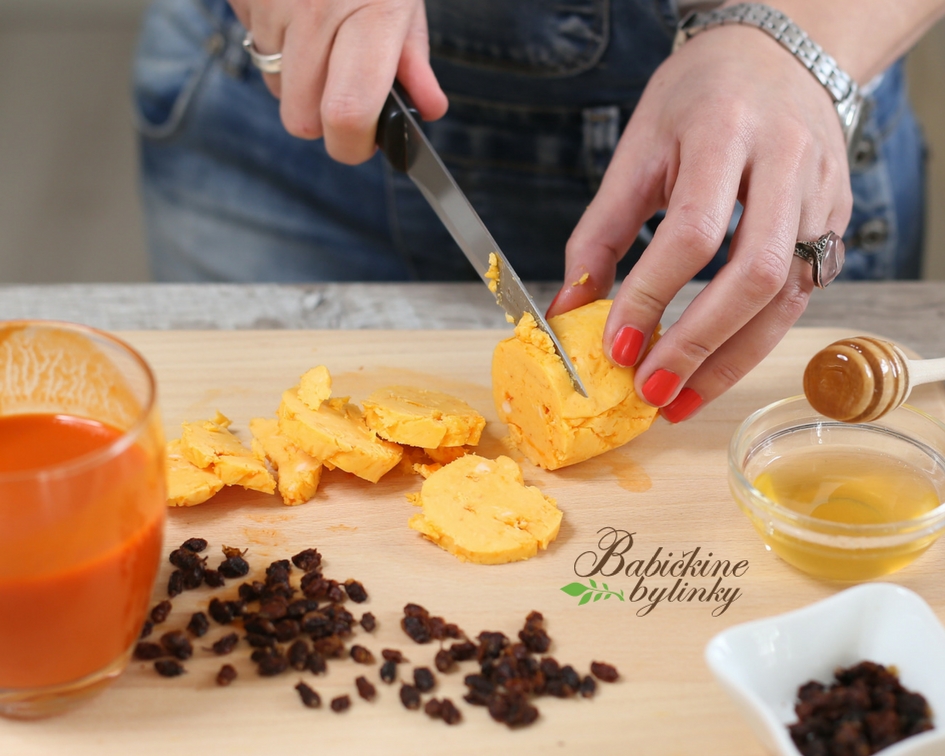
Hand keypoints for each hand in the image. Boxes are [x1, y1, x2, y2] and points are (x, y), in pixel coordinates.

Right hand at [230, 0, 447, 162]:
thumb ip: (413, 55)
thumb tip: (427, 109)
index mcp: (370, 16)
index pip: (347, 115)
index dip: (352, 145)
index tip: (364, 141)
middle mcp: (316, 13)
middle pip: (300, 118)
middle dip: (322, 119)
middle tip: (345, 93)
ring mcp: (272, 3)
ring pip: (276, 86)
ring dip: (298, 78)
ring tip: (323, 34)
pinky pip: (255, 45)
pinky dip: (276, 42)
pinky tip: (297, 10)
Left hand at [546, 24, 851, 421]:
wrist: (778, 56)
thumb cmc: (698, 98)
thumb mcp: (637, 149)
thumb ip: (601, 230)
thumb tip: (568, 308)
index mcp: (726, 132)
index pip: (694, 231)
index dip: (653, 295)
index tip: (616, 345)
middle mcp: (787, 163)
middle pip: (757, 273)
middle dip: (700, 344)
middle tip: (652, 390)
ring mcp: (822, 194)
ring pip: (788, 296)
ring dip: (732, 361)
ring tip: (681, 400)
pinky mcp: (837, 221)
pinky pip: (801, 295)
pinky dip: (755, 339)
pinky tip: (715, 368)